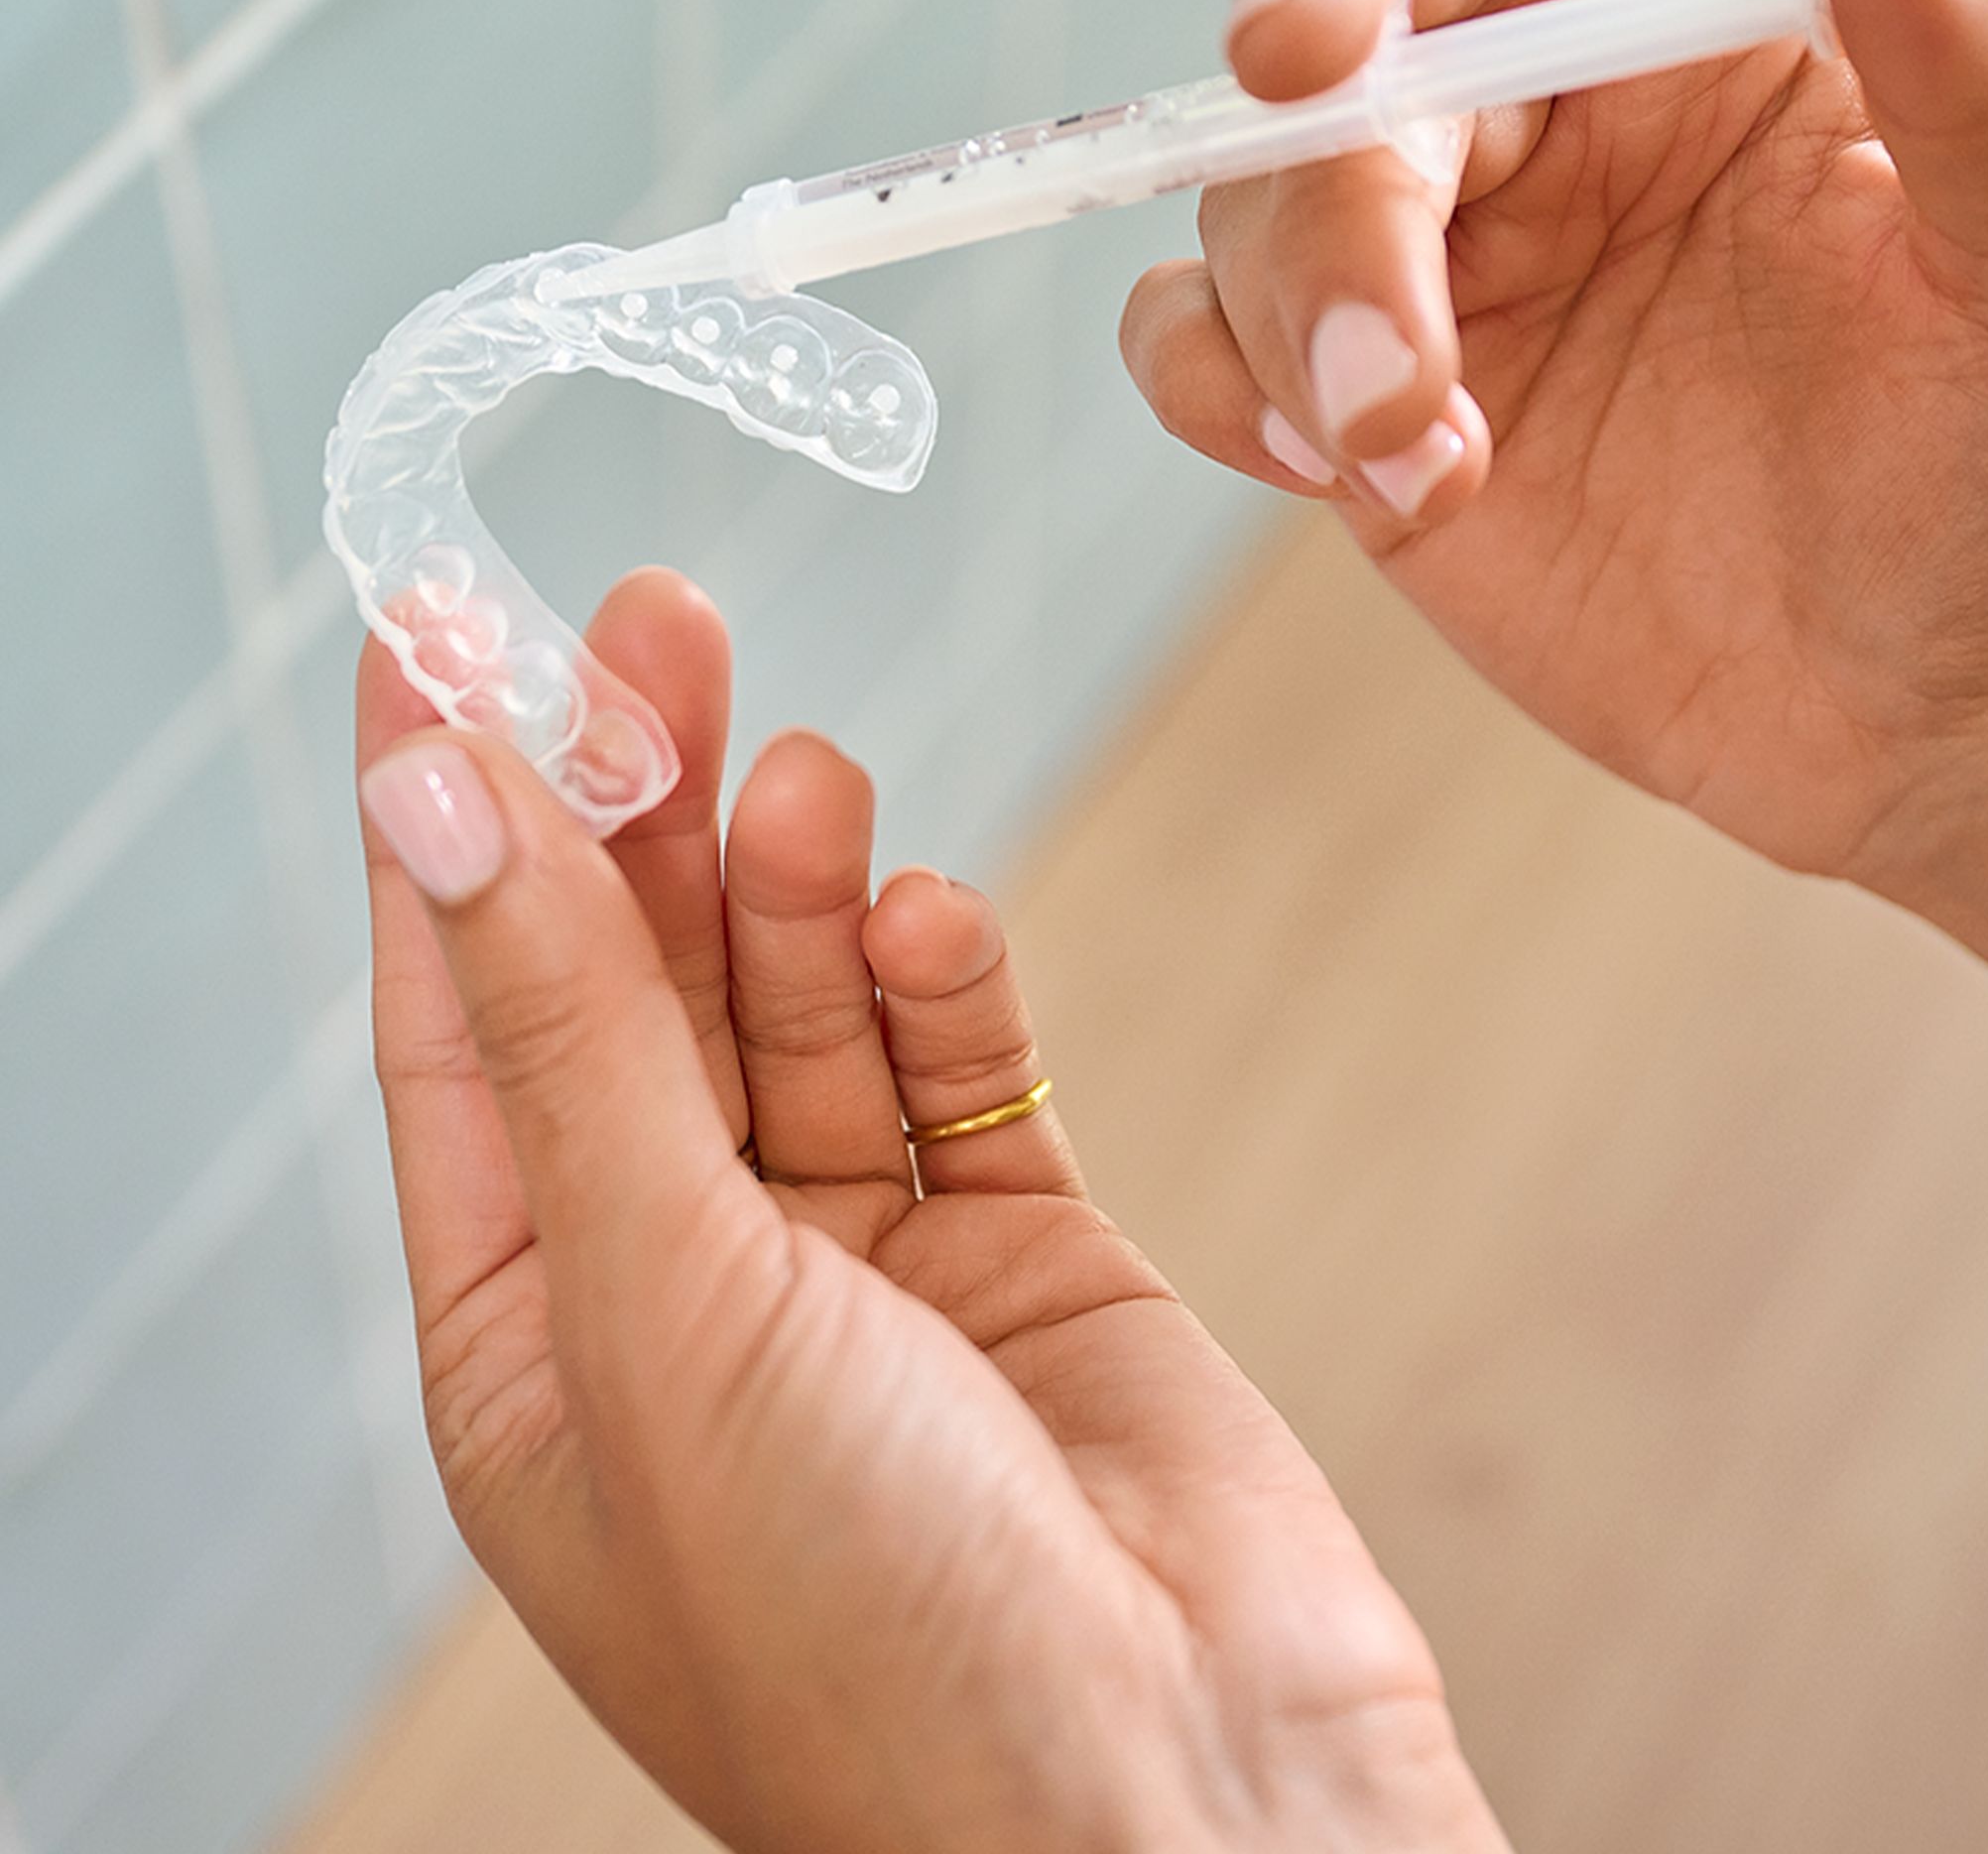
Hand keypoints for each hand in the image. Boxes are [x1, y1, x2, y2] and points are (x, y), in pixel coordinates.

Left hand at [357, 569, 1503, 1853]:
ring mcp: (863, 1264)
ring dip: (804, 885)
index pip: (462, 1025)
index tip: (436, 630)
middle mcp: (688, 1290)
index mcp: (536, 1345)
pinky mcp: (1022, 1240)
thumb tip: (439, 805)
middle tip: (652, 616)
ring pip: (808, 1005)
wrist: (1186, 1799)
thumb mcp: (669, 1308)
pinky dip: (946, 980)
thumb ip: (577, 1039)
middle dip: (638, 806)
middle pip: (641, 986)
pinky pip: (960, 1062)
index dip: (444, 823)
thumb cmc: (881, 1637)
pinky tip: (942, 918)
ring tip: (805, 779)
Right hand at [1121, 0, 1987, 880]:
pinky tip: (1347, 476)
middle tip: (1403, 397)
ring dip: (1292, 340)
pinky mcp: (1374, 420)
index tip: (1303, 52)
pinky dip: (1219, 393)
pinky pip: (1205, 348)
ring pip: (1245, 222)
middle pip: (1322, 96)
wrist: (1952, 715)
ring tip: (1434, 478)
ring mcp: (1443, 280)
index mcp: (1683, 27)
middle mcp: (1537, 129)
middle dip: (1332, 234)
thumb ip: (1981, 58)